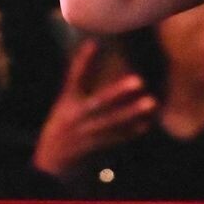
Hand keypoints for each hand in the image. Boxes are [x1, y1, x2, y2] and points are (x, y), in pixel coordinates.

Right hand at [32, 40, 157, 183]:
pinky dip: (132, 131)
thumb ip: (79, 85)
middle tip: (139, 80)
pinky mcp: (96, 145)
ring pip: (111, 122)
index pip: (74, 77)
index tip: (94, 43)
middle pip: (98, 102)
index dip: (83, 60)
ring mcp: (87, 132)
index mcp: (67, 102)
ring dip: (132, 112)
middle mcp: (76, 116)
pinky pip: (116, 137)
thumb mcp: (65, 103)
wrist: (53, 160)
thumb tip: (95, 56)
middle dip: (118, 92)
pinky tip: (147, 123)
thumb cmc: (62, 124)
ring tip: (151, 102)